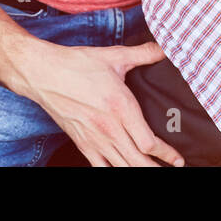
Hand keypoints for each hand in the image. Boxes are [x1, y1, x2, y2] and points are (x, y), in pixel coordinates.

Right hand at [17, 40, 184, 166]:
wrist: (43, 73)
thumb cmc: (76, 64)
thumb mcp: (113, 56)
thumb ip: (142, 54)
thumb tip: (164, 49)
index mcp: (120, 107)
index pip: (148, 142)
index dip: (166, 154)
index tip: (177, 159)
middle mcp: (109, 127)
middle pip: (138, 161)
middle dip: (157, 169)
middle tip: (172, 170)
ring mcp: (94, 138)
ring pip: (122, 167)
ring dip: (138, 171)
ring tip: (152, 172)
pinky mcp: (81, 143)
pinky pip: (101, 167)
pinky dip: (114, 172)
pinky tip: (123, 170)